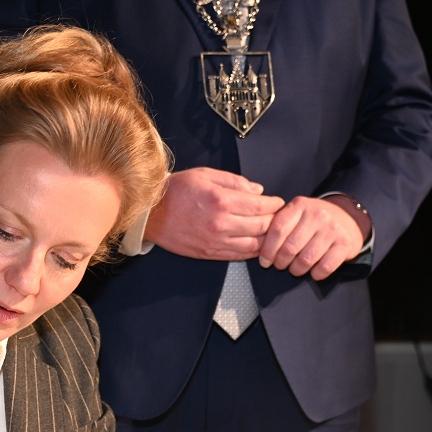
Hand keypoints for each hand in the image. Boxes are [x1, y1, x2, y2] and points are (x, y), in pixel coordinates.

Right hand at [144, 167, 284, 260]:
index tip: (279, 202)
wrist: (151, 213)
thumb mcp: (206, 175)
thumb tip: (257, 190)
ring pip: (253, 245)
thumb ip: (235, 182)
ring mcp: (215, 241)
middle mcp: (221, 223)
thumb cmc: (175, 191)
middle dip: (275, 221)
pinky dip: (252, 251)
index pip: (260, 206)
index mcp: (221, 200)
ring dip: (266, 239)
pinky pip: (238, 256)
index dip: (274, 205)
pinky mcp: (209, 253)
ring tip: (270, 232)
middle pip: (261, 226)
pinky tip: (256, 244)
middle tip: (280, 217)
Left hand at [259, 196, 364, 280]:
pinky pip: (324, 267)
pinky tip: (313, 271)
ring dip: (296, 270)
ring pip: (305, 260)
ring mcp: (332, 229)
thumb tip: (258, 246)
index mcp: (300, 206)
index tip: (264, 261)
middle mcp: (317, 215)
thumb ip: (279, 224)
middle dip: (281, 263)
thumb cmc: (315, 221)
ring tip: (295, 269)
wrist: (348, 218)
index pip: (278, 230)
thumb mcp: (297, 213)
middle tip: (280, 265)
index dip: (267, 250)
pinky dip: (315, 274)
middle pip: (289, 248)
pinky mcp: (345, 244)